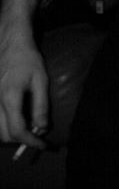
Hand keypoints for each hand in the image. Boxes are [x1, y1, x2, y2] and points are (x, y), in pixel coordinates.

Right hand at [0, 0, 47, 146]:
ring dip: (12, 134)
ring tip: (29, 129)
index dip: (31, 141)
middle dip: (22, 140)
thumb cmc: (28, 60)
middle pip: (5, 134)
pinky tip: (17, 119)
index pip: (18, 131)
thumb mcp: (41, 80)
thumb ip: (41, 106)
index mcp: (9, 97)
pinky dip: (5, 125)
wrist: (10, 44)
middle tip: (38, 136)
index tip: (43, 144)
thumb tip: (42, 128)